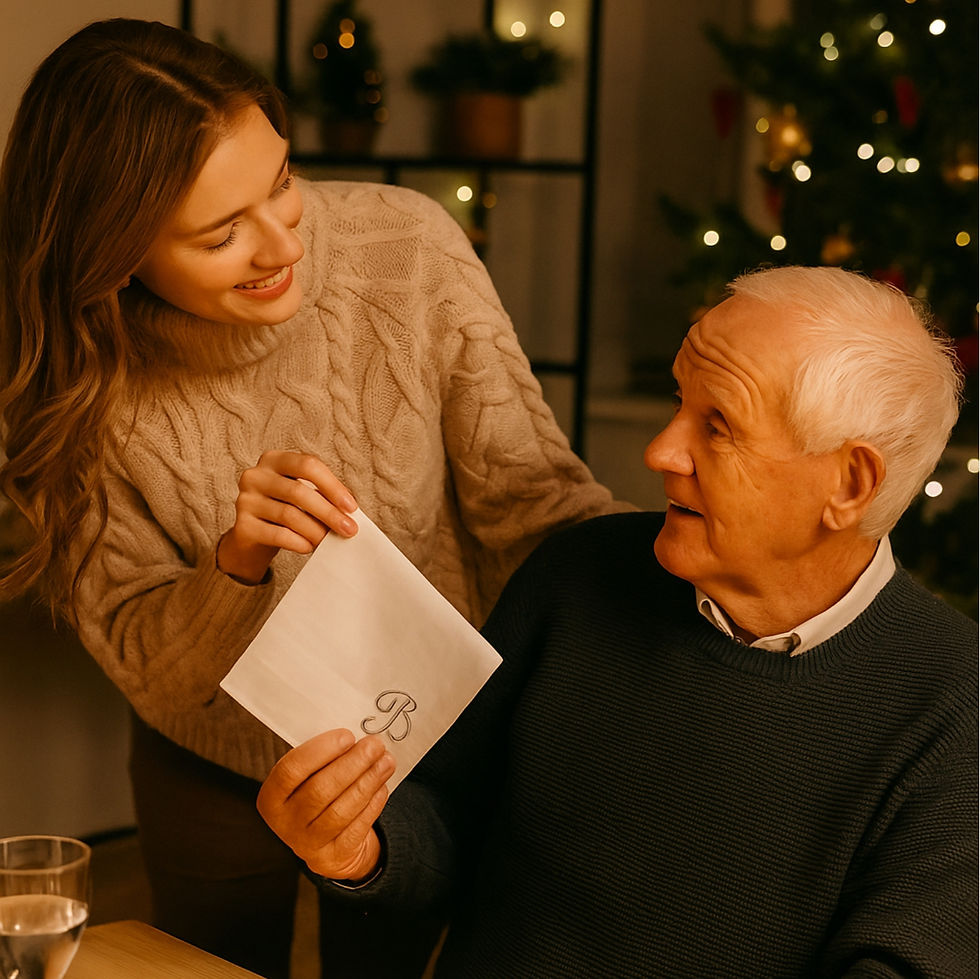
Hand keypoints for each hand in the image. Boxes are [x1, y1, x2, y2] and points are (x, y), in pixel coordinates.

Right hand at [217, 450, 357, 583]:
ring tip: (329, 541)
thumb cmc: (285, 512)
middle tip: (349, 530)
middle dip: (328, 512)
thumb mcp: (302, 496)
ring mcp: (245, 500)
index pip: (307, 465)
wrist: (253, 539)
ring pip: (288, 514)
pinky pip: (277, 534)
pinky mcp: (242, 526)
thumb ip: (322, 496)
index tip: (352, 507)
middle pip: (298, 491)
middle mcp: (256, 475)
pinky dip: (298, 542)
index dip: (332, 486)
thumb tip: (349, 511)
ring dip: (316, 530)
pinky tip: (309, 547)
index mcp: (274, 460)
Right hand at [257, 730, 394, 881]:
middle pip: (319, 790)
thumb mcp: (309, 777)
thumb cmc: (317, 794)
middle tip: (375, 745)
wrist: (326, 841)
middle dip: (352, 764)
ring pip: (340, 810)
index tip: (348, 736)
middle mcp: (285, 822)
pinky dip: (373, 805)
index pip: (290, 770)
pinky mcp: (332, 858)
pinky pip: (356, 828)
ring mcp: (306, 844)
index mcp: (272, 796)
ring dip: (368, 782)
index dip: (320, 751)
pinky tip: (382, 786)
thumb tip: (356, 740)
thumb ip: (324, 759)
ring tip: (386, 762)